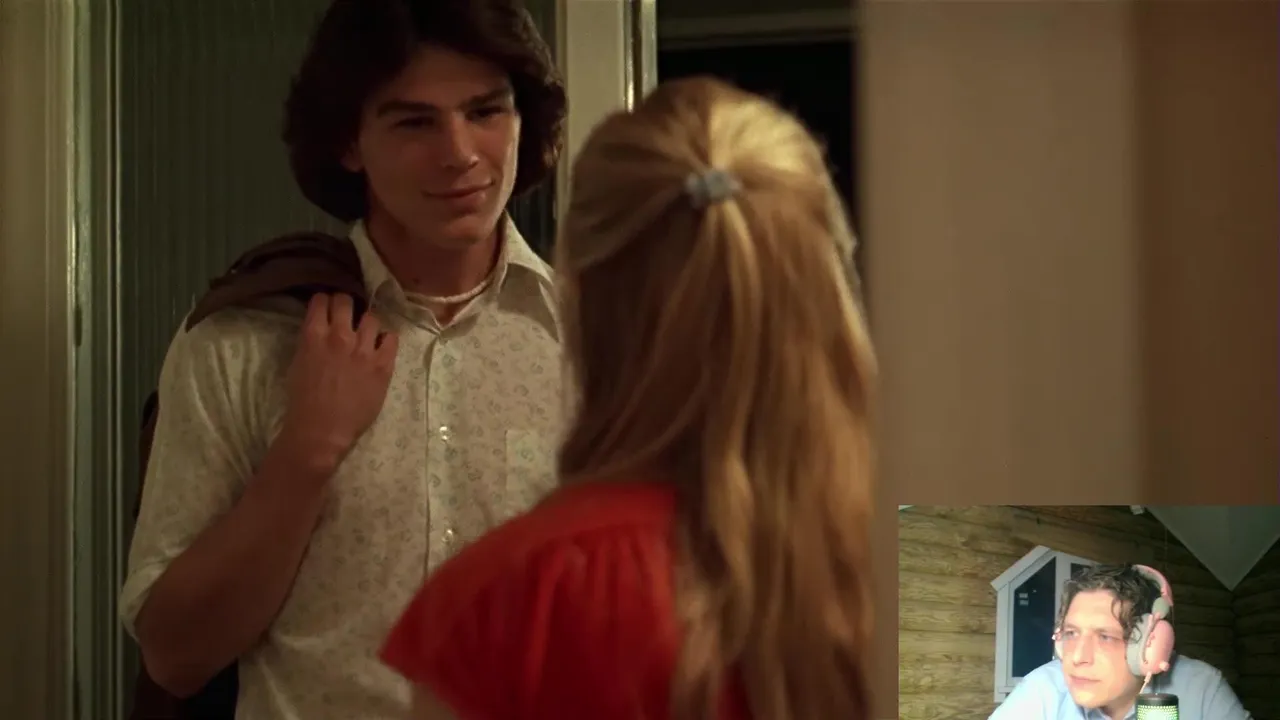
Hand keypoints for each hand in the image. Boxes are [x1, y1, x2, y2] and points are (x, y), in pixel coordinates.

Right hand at [278, 293, 398, 471]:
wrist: (322, 430)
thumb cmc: (303, 402)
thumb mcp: (298, 363)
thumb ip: (312, 342)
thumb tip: (321, 331)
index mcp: (314, 336)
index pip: (321, 301)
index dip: (324, 302)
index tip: (326, 307)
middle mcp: (340, 337)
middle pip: (346, 302)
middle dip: (344, 304)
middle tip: (346, 314)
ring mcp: (364, 350)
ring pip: (372, 318)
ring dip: (367, 323)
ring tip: (365, 334)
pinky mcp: (383, 365)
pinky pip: (392, 338)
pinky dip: (386, 339)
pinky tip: (381, 347)